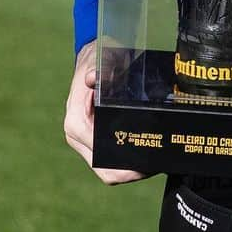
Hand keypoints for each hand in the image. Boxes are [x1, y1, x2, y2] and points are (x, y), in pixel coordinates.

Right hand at [63, 40, 146, 185]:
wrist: (92, 58)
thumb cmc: (96, 61)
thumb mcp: (98, 62)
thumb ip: (97, 72)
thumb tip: (91, 78)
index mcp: (76, 122)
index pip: (99, 156)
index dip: (122, 165)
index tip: (143, 166)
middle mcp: (78, 135)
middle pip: (104, 170)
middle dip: (129, 172)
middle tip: (155, 167)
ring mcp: (85, 139)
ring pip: (108, 168)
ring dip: (130, 169)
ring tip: (154, 163)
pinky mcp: (95, 139)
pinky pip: (111, 158)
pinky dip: (127, 161)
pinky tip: (146, 154)